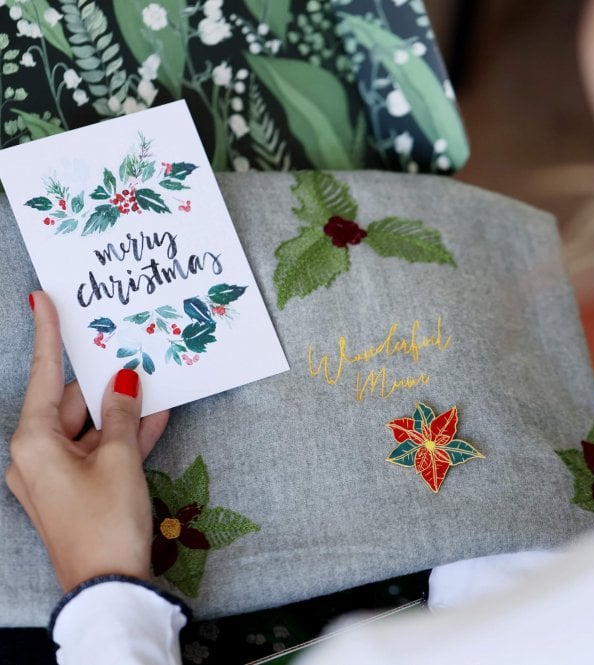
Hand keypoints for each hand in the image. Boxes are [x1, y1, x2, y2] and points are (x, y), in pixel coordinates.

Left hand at [5, 292, 169, 591]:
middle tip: (132, 353)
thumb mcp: (120, 457)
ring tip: (153, 382)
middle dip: (107, 384)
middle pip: (72, 403)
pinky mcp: (74, 488)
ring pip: (90, 427)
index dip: (48, 336)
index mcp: (34, 440)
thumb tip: (126, 380)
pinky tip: (156, 416)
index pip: (46, 376)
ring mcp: (55, 473)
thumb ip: (123, 413)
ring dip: (122, 411)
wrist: (108, 584)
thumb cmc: (106, 516)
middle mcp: (36, 453)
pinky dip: (123, 437)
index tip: (43, 300)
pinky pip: (99, 451)